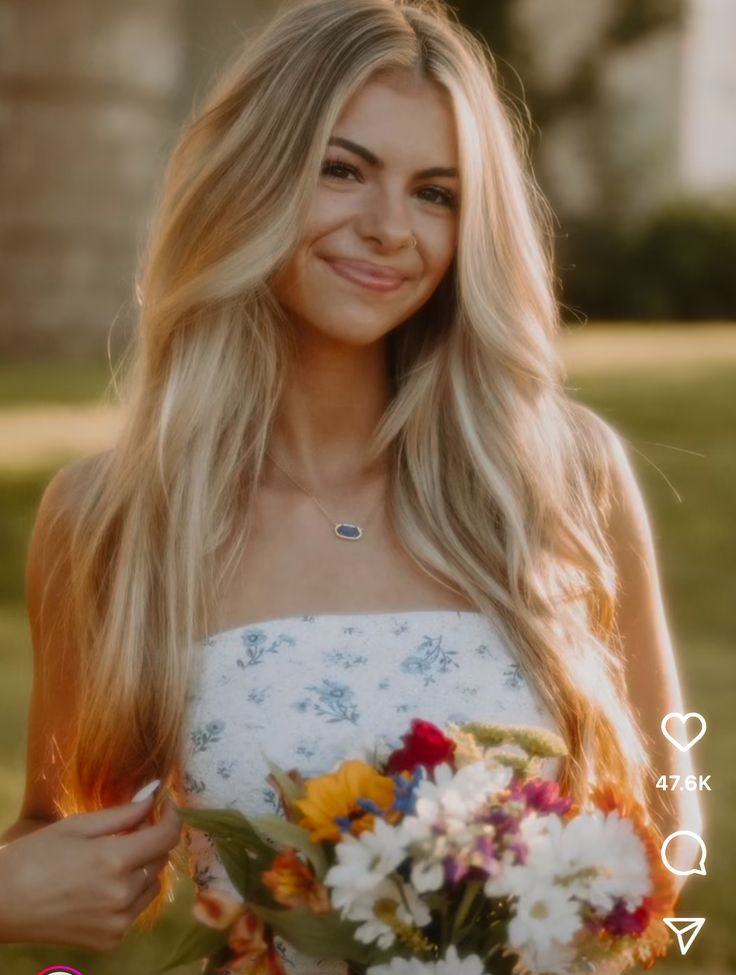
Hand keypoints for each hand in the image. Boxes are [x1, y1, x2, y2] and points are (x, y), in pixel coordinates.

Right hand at [0, 790, 181, 950]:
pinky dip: (130, 894)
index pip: (167, 837)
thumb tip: (154, 795)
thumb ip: (122, 814)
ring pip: (152, 886)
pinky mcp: (110, 940)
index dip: (172, 817)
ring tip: (114, 859)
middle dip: (152, 840)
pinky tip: (103, 886)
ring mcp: (118, 923)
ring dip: (144, 868)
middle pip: (160, 860)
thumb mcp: (78, 826)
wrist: (1, 904)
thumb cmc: (35, 856)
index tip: (166, 806)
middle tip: (130, 829)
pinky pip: (135, 910)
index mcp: (115, 861)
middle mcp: (123, 895)